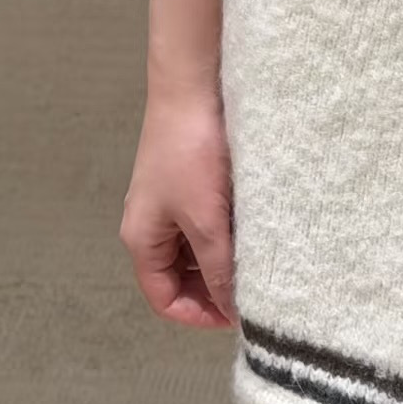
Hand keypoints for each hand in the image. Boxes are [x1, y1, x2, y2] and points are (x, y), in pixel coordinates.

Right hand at [120, 87, 236, 329]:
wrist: (194, 86)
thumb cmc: (191, 153)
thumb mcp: (207, 220)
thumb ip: (219, 268)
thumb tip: (234, 310)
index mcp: (142, 240)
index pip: (164, 299)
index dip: (199, 314)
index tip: (238, 317)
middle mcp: (153, 223)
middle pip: (182, 275)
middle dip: (215, 286)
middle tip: (256, 289)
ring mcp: (171, 200)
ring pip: (199, 246)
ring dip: (225, 256)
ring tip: (260, 257)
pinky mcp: (191, 179)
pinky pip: (209, 218)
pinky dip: (230, 228)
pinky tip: (257, 224)